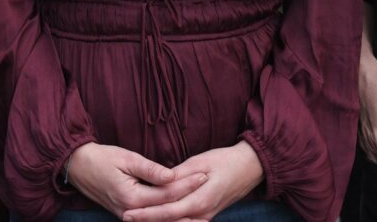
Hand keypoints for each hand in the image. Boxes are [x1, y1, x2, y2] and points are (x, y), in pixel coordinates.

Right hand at [66, 143, 203, 218]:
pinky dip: (166, 220)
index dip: (187, 184)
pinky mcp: (126, 215)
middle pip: (167, 212)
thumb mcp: (126, 158)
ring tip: (203, 216)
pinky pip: (150, 221)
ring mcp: (127, 216)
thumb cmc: (102, 159)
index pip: (167, 193)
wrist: (77, 168)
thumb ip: (150, 169)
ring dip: (180, 219)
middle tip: (210, 194)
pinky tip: (180, 218)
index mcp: (132, 197)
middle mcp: (130, 212)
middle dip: (190, 204)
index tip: (204, 174)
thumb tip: (172, 176)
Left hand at [123, 142, 263, 221]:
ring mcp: (206, 217)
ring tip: (138, 219)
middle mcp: (202, 213)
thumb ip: (179, 175)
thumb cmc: (225, 161)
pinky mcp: (207, 215)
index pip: (167, 212)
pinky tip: (159, 219)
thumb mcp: (200, 162)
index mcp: (200, 200)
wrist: (250, 168)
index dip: (146, 214)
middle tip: (126, 218)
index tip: (128, 213)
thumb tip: (159, 182)